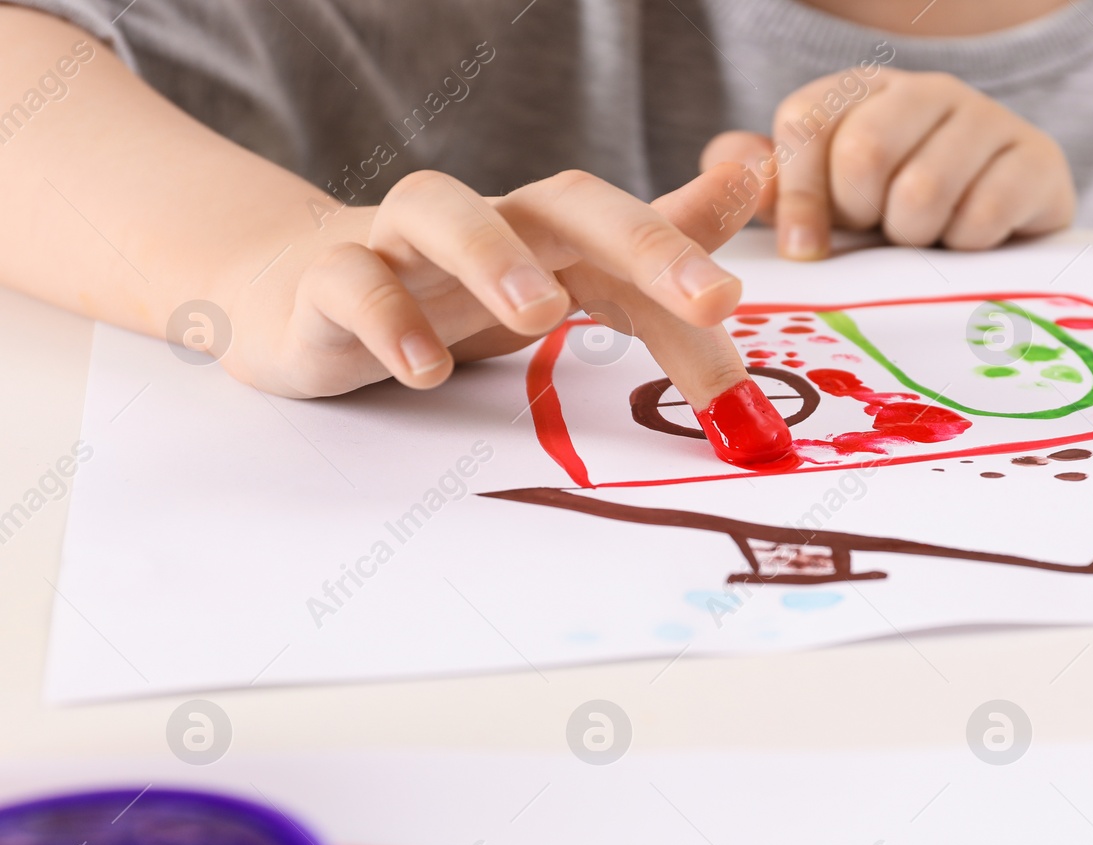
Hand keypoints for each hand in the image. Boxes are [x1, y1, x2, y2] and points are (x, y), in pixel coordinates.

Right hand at [220, 164, 761, 408]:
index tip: (739, 301)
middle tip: (707, 297)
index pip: (632, 235)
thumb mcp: (562, 277)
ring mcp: (401, 247)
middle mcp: (485, 224)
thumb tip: (752, 186)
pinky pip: (351, 283)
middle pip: (561, 201)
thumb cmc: (450, 293)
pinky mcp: (328, 285)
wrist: (298, 294)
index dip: (688, 261)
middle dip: (643, 241)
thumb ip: (656, 257)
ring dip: (496, 257)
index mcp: (548, 231)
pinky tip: (424, 368)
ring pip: (440, 212)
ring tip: (542, 315)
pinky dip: (387, 317)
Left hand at [701, 69, 1075, 258]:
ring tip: (926, 238)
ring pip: (922, 191)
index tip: (805, 251)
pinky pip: (983, 216)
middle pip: (863, 152)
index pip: (807, 122)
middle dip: (863, 216)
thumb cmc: (896, 216)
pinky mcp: (1038, 160)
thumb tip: (723, 165)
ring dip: (914, 238)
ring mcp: (987, 118)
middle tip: (883, 233)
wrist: (1003, 230)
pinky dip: (965, 247)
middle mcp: (926, 91)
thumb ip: (769, 182)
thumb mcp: (825, 199)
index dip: (799, 194)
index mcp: (863, 92)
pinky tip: (970, 242)